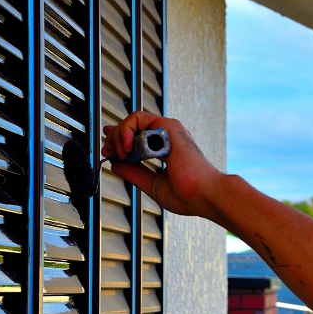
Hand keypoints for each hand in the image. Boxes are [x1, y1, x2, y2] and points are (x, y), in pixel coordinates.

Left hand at [101, 111, 222, 217]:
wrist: (204, 194)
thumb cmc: (189, 195)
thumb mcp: (153, 185)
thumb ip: (135, 174)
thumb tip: (117, 165)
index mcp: (166, 151)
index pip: (139, 138)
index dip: (120, 140)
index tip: (109, 150)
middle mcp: (167, 139)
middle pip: (133, 128)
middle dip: (114, 138)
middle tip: (108, 152)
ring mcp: (168, 132)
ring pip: (133, 120)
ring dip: (119, 135)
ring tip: (120, 153)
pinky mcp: (167, 127)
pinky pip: (138, 118)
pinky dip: (126, 130)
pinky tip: (127, 147)